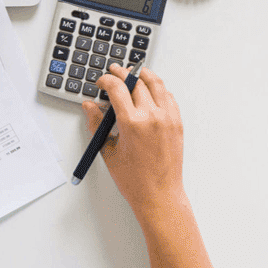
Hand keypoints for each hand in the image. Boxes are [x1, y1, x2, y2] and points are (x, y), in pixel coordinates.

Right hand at [81, 64, 185, 215]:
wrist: (160, 195)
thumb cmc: (135, 180)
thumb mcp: (108, 151)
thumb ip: (97, 124)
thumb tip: (90, 107)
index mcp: (132, 123)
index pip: (117, 88)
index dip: (106, 80)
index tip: (101, 82)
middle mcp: (152, 117)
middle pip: (136, 82)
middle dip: (122, 74)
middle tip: (114, 72)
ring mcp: (167, 118)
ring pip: (156, 83)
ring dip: (143, 74)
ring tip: (134, 72)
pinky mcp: (177, 123)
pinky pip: (169, 97)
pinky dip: (159, 89)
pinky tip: (151, 90)